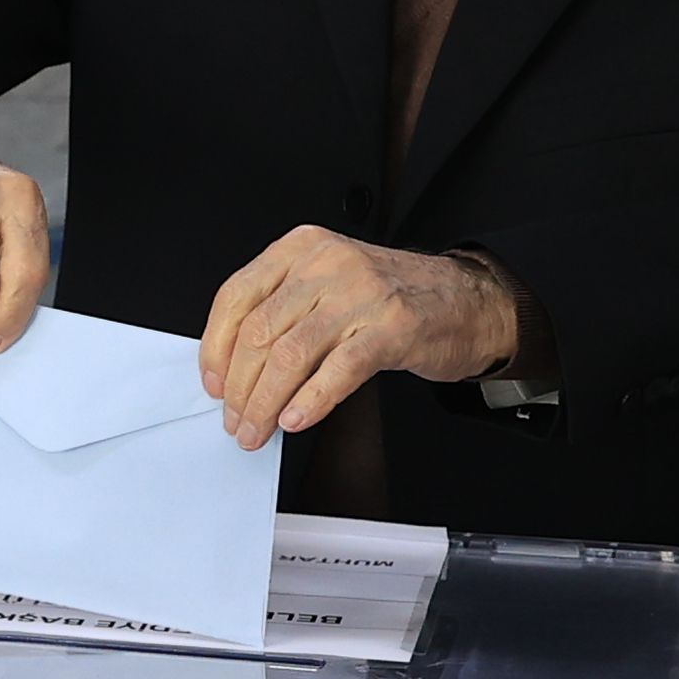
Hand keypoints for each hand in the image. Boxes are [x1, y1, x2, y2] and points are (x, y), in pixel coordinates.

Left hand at [197, 228, 522, 447]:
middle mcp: (327, 264)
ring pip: (290, 355)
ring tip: (258, 429)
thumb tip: (232, 367)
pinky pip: (337, 371)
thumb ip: (281, 309)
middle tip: (236, 420)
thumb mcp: (326, 282)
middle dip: (240, 388)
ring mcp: (361, 294)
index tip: (214, 384)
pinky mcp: (392, 328)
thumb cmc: (389, 296)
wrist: (464, 299)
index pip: (236, 296)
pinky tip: (295, 420)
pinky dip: (310, 401)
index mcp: (301, 248)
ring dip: (266, 403)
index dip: (216, 348)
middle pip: (260, 332)